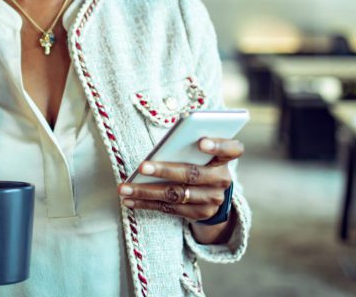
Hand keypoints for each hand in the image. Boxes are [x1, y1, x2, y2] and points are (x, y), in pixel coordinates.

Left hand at [117, 138, 242, 222]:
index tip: (201, 142)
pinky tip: (130, 199)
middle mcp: (222, 180)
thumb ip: (187, 145)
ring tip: (124, 188)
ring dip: (146, 191)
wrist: (211, 191)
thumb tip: (161, 146)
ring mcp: (212, 199)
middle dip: (164, 170)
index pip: (231, 149)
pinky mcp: (200, 214)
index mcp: (225, 158)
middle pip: (193, 174)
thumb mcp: (199, 152)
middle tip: (141, 167)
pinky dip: (147, 204)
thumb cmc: (197, 160)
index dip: (218, 146)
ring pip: (177, 194)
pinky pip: (170, 209)